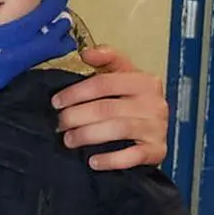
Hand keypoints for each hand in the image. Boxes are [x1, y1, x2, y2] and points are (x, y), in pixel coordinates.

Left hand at [53, 45, 168, 170]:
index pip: (103, 83)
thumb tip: (85, 53)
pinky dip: (111, 159)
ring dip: (87, 136)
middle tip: (59, 124)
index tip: (56, 102)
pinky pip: (133, 156)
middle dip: (76, 117)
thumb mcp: (121, 74)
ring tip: (68, 140)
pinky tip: (93, 161)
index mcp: (144, 81)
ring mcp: (158, 127)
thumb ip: (106, 59)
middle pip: (106, 108)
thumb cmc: (130, 98)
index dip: (75, 92)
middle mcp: (154, 103)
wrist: (155, 128)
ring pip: (117, 129)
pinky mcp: (158, 150)